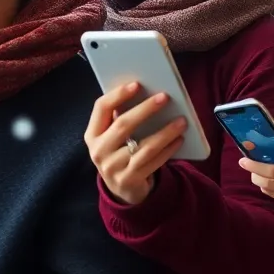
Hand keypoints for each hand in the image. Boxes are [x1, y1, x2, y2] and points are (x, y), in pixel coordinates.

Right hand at [84, 82, 187, 204]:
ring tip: (181, 121)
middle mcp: (99, 151)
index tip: (137, 84)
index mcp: (92, 135)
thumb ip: (120, 119)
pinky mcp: (129, 180)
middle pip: (123, 125)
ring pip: (144, 146)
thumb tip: (146, 94)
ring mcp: (113, 168)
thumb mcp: (112, 138)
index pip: (101, 108)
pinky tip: (179, 139)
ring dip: (165, 132)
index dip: (118, 94)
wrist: (121, 189)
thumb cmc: (120, 153)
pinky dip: (168, 149)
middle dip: (145, 109)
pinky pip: (153, 161)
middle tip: (164, 97)